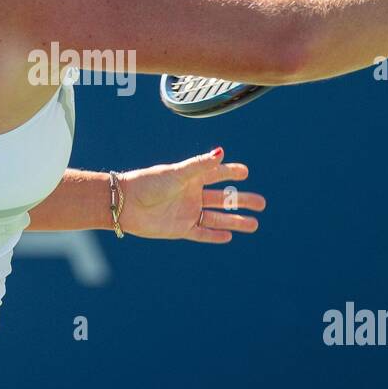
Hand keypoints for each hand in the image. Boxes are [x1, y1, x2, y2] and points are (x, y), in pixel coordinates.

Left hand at [115, 148, 264, 242]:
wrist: (125, 204)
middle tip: (262, 203)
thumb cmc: (148, 183)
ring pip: (217, 217)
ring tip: (255, 224)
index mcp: (191, 177)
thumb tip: (221, 152)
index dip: (230, 171)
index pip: (216, 173)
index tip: (245, 172)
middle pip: (222, 198)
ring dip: (235, 220)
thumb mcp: (177, 173)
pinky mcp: (180, 228)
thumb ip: (200, 165)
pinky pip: (202, 232)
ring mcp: (187, 212)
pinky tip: (229, 236)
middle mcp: (192, 194)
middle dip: (242, 200)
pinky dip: (214, 234)